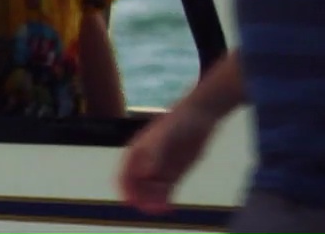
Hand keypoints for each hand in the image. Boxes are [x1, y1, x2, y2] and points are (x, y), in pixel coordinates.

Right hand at [117, 100, 220, 215]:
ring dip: (153, 202)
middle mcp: (146, 164)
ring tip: (161, 208)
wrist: (200, 115)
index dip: (126, 190)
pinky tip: (168, 206)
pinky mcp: (174, 174)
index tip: (132, 200)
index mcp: (137, 153)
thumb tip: (145, 173)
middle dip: (142, 199)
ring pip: (152, 192)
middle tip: (150, 207)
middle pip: (138, 188)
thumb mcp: (165, 136)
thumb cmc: (179, 121)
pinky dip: (165, 200)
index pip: (124, 176)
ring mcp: (160, 170)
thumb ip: (155, 154)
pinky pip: (166, 191)